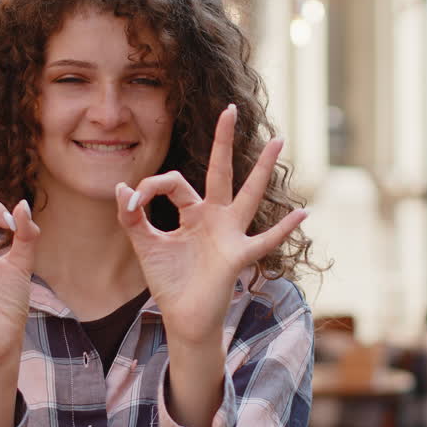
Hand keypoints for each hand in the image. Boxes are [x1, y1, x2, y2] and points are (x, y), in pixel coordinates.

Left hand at [115, 105, 307, 346]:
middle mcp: (215, 217)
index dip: (150, 187)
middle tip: (230, 108)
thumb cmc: (169, 282)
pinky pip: (264, 240)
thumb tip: (122, 188)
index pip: (174, 182)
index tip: (131, 204)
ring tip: (278, 141)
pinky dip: (283, 229)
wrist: (183, 317)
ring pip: (249, 194)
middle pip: (221, 171)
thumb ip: (132, 218)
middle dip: (224, 140)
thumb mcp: (145, 246)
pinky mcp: (237, 256)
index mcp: (192, 212)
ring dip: (262, 169)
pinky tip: (303, 212)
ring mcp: (230, 234)